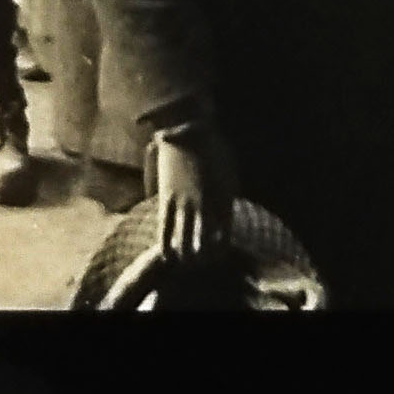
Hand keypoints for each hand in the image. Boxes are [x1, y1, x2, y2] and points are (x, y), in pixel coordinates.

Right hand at [153, 127, 234, 259]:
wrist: (190, 128)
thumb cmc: (213, 146)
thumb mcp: (230, 171)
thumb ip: (227, 195)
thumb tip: (224, 212)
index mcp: (225, 197)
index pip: (225, 234)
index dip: (221, 249)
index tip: (217, 255)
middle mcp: (206, 205)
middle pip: (205, 244)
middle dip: (203, 259)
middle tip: (200, 265)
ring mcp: (185, 204)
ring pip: (184, 243)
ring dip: (185, 257)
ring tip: (185, 264)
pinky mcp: (167, 199)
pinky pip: (164, 231)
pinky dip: (166, 247)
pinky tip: (167, 256)